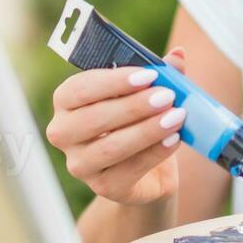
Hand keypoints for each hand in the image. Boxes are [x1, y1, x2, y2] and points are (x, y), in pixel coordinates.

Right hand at [45, 47, 189, 205]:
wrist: (150, 168)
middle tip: (167, 96)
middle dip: (133, 106)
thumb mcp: (149, 92)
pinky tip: (174, 139)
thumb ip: (160, 74)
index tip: (148, 75)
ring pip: (109, 147)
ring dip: (146, 130)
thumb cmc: (140, 120)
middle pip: (92, 119)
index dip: (113, 81)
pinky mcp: (103, 187)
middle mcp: (64, 133)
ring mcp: (80, 164)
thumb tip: (178, 55)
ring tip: (176, 117)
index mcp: (66, 101)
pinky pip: (128, 171)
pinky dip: (154, 153)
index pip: (79, 89)